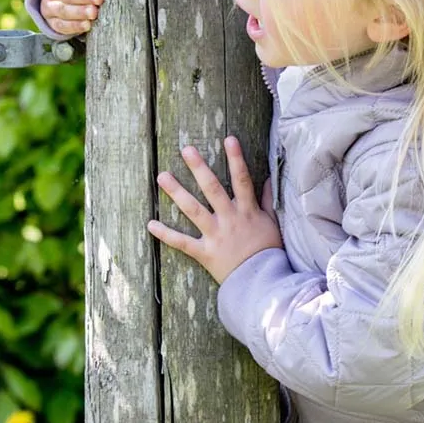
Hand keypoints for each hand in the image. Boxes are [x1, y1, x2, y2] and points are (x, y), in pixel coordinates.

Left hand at [147, 136, 282, 283]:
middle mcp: (230, 220)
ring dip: (177, 192)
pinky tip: (150, 224)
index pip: (242, 180)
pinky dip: (166, 234)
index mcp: (247, 211)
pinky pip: (182, 242)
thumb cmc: (268, 252)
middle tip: (186, 149)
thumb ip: (268, 200)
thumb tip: (269, 178)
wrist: (263, 283)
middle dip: (200, 168)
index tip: (229, 139)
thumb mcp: (272, 223)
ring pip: (194, 210)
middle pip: (213, 189)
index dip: (236, 159)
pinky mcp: (205, 253)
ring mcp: (216, 236)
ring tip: (162, 176)